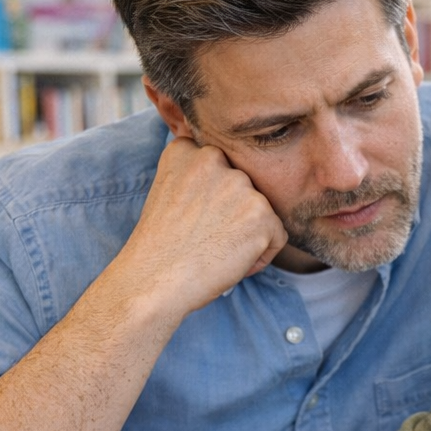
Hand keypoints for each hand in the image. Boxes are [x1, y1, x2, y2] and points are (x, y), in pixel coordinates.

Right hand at [108, 137, 287, 314]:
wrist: (153, 279)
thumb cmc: (160, 246)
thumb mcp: (168, 193)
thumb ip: (197, 177)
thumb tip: (227, 183)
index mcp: (187, 151)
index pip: (220, 166)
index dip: (213, 197)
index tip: (195, 216)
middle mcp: (213, 159)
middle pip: (245, 188)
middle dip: (233, 214)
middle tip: (206, 236)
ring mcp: (239, 185)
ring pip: (262, 211)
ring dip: (248, 233)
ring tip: (216, 248)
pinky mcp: (261, 214)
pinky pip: (277, 236)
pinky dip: (261, 254)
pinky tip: (231, 261)